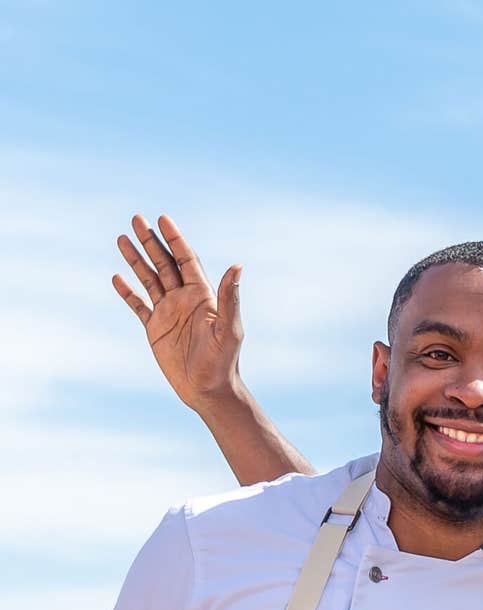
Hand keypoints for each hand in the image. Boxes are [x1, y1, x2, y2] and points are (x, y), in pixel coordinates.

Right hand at [114, 213, 242, 413]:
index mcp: (202, 296)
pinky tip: (117, 277)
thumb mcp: (229, 329)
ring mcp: (168, 312)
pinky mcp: (155, 328)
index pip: (186, 260)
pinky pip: (138, 305)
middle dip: (151, 241)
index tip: (163, 219)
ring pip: (149, 279)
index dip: (175, 239)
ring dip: (136, 259)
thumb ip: (229, 298)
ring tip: (122, 238)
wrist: (208, 391)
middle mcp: (184, 299)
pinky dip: (128, 292)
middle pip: (165, 263)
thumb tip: (237, 266)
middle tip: (136, 219)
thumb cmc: (223, 362)